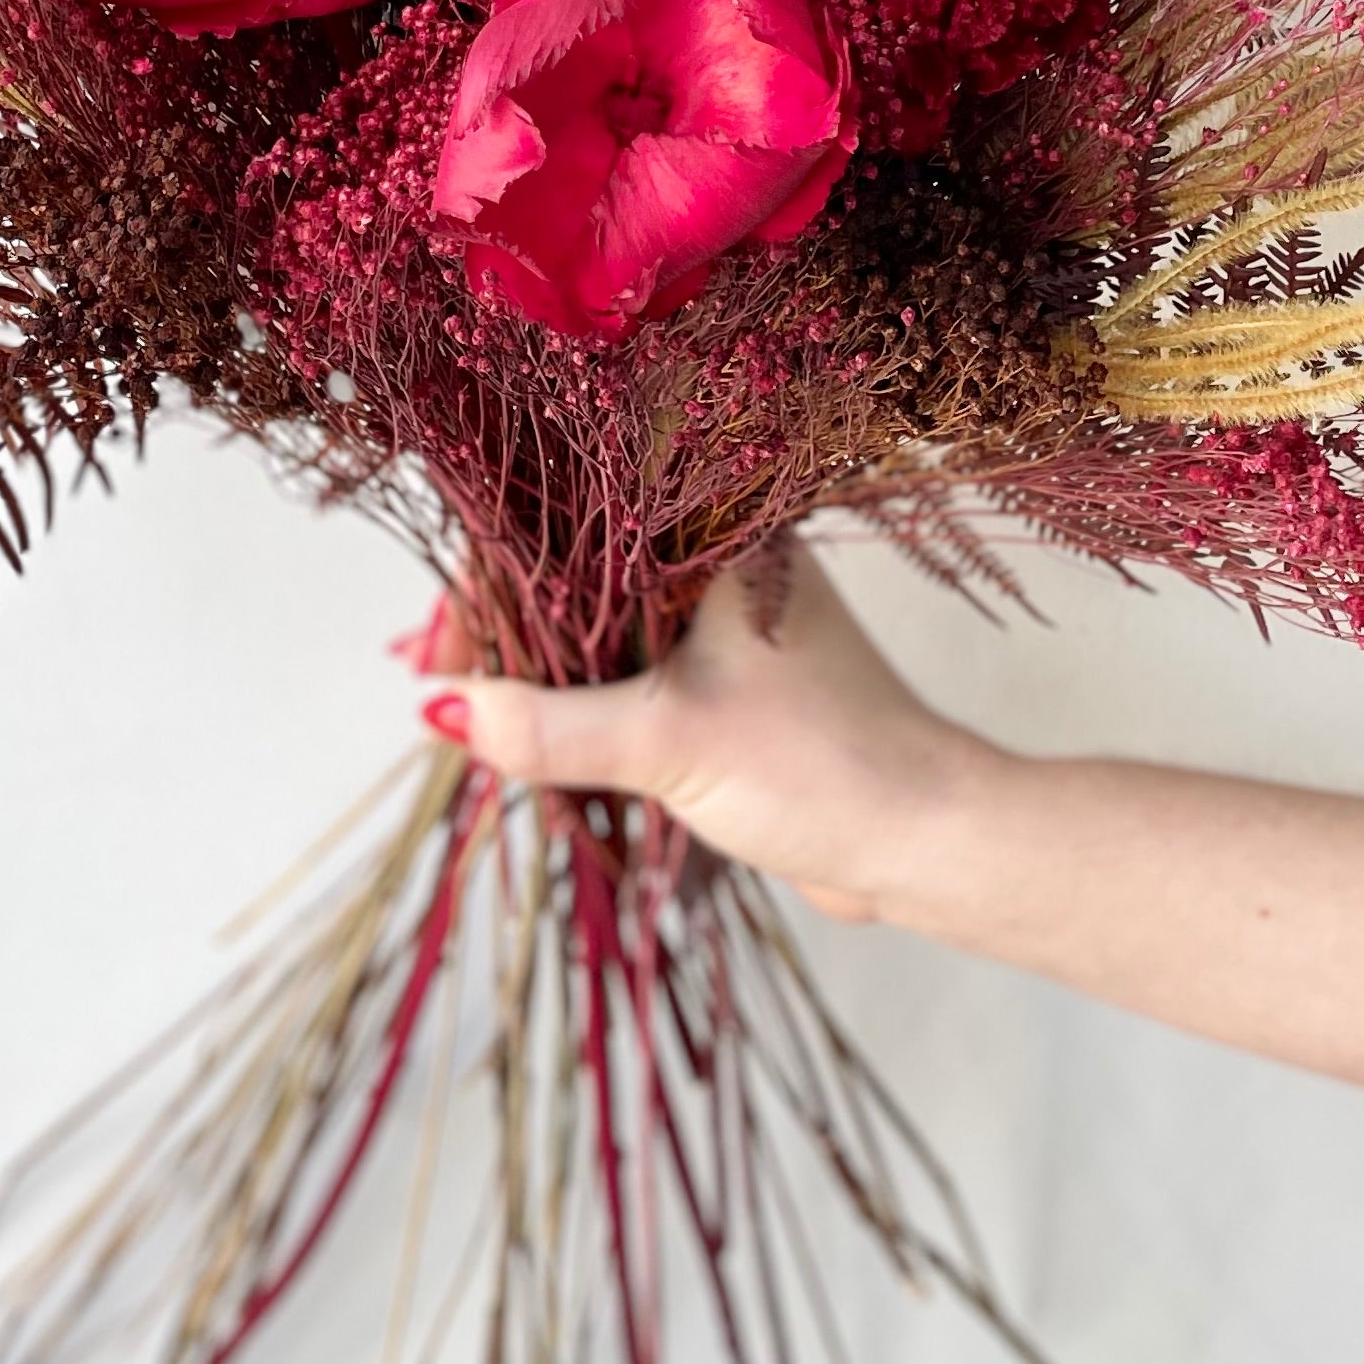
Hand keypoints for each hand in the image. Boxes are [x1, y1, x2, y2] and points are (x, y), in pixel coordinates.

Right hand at [421, 545, 994, 922]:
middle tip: (449, 698)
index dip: (491, 582)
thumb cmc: (819, 766)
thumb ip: (551, 726)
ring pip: (602, 630)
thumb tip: (444, 714)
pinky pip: (632, 677)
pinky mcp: (730, 682)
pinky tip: (541, 748)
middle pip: (575, 575)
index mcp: (716, 532)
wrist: (925, 840)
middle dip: (508, 635)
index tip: (438, 656)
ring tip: (484, 727)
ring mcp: (725, 622)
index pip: (568, 522)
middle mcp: (719, 559)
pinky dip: (585, 707)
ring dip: (544, 676)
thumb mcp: (667, 742)